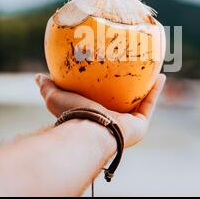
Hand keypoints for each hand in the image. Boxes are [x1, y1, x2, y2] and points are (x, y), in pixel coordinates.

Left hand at [35, 73, 165, 147]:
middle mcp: (112, 120)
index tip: (108, 73)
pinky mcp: (140, 124)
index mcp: (94, 115)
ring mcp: (127, 124)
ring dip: (147, 87)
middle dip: (130, 87)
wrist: (90, 130)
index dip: (106, 87)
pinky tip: (161, 75)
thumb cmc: (72, 115)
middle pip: (124, 100)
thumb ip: (48, 87)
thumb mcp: (55, 97)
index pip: (102, 99)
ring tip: (152, 68)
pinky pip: (150, 104)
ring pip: (140, 101)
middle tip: (133, 69)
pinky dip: (156, 90)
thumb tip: (38, 76)